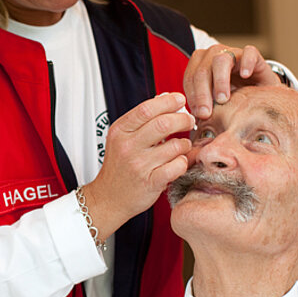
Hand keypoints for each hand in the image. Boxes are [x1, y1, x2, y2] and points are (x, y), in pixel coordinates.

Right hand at [80, 93, 193, 238]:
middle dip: (183, 119)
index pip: (147, 109)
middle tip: (189, 121)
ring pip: (175, 146)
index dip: (168, 102)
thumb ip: (143, 118)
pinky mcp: (150, 182)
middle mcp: (128, 147)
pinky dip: (183, 162)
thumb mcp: (123, 138)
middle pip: (163, 123)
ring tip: (182, 145)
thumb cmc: (119, 167)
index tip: (180, 100)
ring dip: (184, 143)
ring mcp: (139, 165)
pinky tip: (178, 161)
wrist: (108, 198)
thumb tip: (165, 98)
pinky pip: (177, 166)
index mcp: (120, 131)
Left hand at [184, 44, 279, 118]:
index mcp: (199, 66)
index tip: (198, 114)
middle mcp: (213, 56)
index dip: (192, 96)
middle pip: (202, 70)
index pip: (190, 78)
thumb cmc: (234, 97)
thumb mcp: (215, 103)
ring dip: (220, 80)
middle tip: (206, 112)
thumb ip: (204, 107)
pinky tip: (245, 76)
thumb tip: (195, 119)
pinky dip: (246, 63)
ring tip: (223, 99)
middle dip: (202, 93)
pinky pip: (248, 53)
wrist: (259, 92)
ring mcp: (232, 53)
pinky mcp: (251, 54)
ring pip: (221, 60)